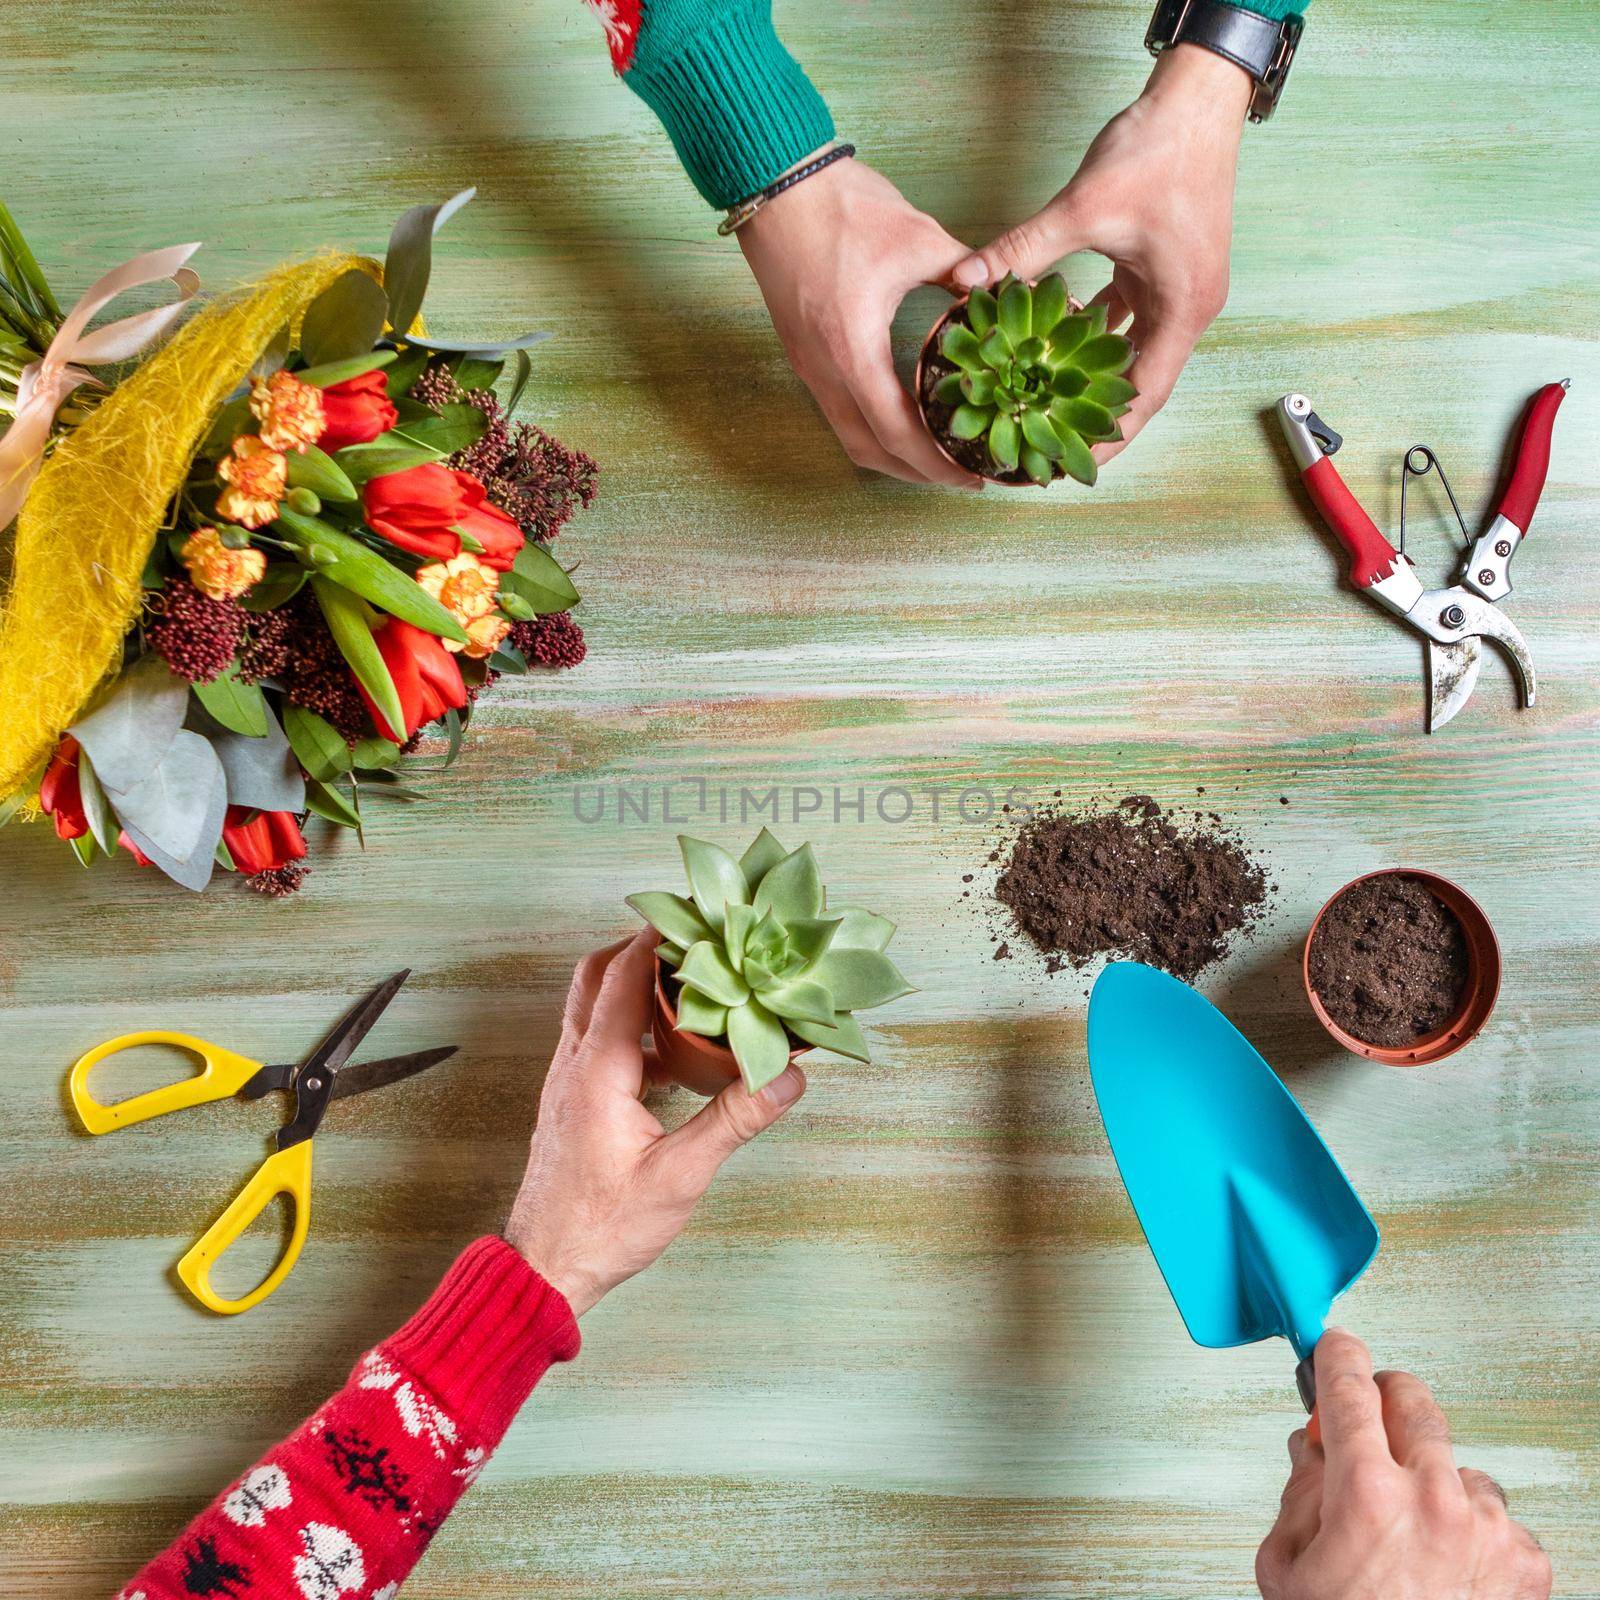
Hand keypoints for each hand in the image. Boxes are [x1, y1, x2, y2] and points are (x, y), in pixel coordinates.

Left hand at [504, 930, 805, 1314]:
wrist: (543, 1268)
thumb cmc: (603, 1227)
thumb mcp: (679, 1176)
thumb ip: (733, 1119)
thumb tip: (788, 1075)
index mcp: (597, 1068)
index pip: (622, 977)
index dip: (656, 938)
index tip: (694, 914)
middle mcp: (574, 1062)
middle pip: (595, 975)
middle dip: (639, 947)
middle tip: (691, 938)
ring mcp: (567, 1080)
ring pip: (592, 1004)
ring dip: (632, 982)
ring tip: (690, 980)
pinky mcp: (570, 1099)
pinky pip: (596, 1036)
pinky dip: (629, 1020)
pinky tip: (674, 1045)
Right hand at [738, 156, 982, 487]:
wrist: (774, 182)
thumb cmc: (842, 205)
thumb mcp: (918, 237)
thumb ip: (963, 273)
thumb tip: (999, 295)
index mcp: (852, 349)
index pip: (896, 433)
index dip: (936, 464)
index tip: (971, 476)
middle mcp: (823, 369)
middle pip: (869, 451)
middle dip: (916, 473)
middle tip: (960, 475)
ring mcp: (807, 364)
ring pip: (849, 436)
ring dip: (891, 455)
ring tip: (934, 456)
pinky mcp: (802, 352)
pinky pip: (838, 411)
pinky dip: (871, 428)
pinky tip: (901, 417)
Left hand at [952, 43, 1251, 467]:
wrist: (1196, 99)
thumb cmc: (1157, 151)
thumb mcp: (1085, 208)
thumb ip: (1024, 250)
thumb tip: (968, 282)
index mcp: (1183, 309)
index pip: (1145, 395)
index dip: (1108, 435)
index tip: (1070, 463)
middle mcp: (1187, 308)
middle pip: (1138, 381)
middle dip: (1092, 414)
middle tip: (1046, 442)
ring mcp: (1177, 288)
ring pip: (1129, 349)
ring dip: (1089, 374)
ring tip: (1044, 403)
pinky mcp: (1161, 267)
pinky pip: (1125, 316)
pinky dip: (1092, 332)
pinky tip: (1051, 341)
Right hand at [1256, 1329, 1551, 1599]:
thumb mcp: (1285, 1565)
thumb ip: (1298, 1494)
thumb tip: (1314, 1449)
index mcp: (1368, 1492)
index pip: (1350, 1384)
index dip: (1336, 1355)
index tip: (1333, 1346)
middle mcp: (1435, 1498)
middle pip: (1413, 1399)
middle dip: (1383, 1399)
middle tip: (1365, 1420)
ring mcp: (1489, 1528)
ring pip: (1456, 1462)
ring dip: (1430, 1476)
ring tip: (1408, 1527)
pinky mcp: (1526, 1563)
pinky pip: (1496, 1515)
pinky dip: (1471, 1528)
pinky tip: (1445, 1562)